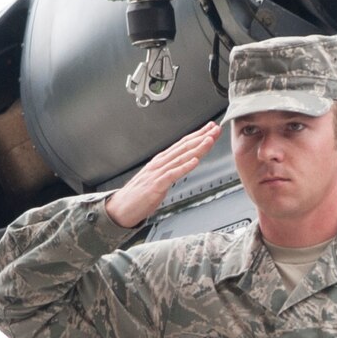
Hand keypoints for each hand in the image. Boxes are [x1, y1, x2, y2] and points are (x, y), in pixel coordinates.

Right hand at [104, 122, 219, 228]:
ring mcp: (157, 173)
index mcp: (161, 161)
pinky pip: (172, 174)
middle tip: (215, 129)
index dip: (198, 136)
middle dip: (201, 137)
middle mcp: (160, 163)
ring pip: (181, 158)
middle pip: (184, 147)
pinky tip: (194, 161)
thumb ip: (171, 170)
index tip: (210, 129)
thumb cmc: (139, 195)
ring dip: (197, 148)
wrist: (121, 208)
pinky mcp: (156, 185)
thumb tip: (184, 164)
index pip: (182, 145)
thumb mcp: (158, 178)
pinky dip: (184, 167)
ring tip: (209, 140)